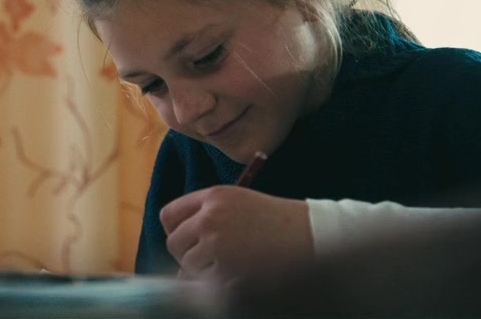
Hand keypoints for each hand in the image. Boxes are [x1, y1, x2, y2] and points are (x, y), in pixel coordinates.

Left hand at [161, 186, 311, 280]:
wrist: (312, 235)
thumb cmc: (278, 221)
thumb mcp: (240, 204)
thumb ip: (207, 219)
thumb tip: (180, 257)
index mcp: (213, 196)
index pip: (169, 215)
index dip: (175, 231)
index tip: (187, 240)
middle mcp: (210, 217)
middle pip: (174, 242)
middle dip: (186, 254)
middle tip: (208, 259)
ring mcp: (218, 243)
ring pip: (188, 265)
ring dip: (202, 270)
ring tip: (228, 265)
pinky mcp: (228, 268)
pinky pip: (206, 282)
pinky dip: (217, 283)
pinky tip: (237, 274)